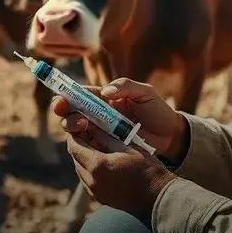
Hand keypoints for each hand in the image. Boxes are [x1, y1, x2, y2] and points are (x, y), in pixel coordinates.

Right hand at [51, 78, 189, 163]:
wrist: (170, 137)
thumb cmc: (158, 111)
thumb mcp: (145, 93)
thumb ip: (125, 86)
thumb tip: (105, 92)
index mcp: (105, 97)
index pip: (80, 93)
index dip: (67, 93)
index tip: (62, 98)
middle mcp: (98, 113)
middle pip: (71, 110)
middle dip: (63, 109)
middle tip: (65, 111)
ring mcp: (100, 130)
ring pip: (74, 127)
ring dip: (71, 124)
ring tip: (82, 124)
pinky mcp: (103, 146)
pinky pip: (85, 144)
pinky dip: (80, 142)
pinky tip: (84, 140)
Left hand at [64, 128, 174, 221]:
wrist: (157, 197)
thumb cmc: (147, 169)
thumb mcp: (128, 147)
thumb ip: (108, 137)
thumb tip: (94, 127)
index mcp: (97, 165)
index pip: (75, 147)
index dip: (75, 135)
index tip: (78, 127)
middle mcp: (92, 181)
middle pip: (76, 159)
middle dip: (79, 146)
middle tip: (87, 135)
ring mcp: (95, 192)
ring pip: (80, 171)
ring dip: (84, 159)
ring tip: (95, 148)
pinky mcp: (100, 199)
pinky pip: (87, 182)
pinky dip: (90, 171)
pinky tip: (102, 164)